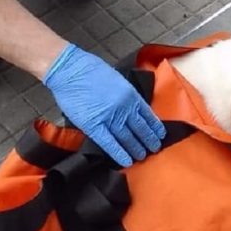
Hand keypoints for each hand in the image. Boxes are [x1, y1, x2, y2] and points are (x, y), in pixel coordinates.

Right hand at [43, 44, 165, 166]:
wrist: (70, 70)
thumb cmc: (91, 70)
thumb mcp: (117, 79)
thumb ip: (126, 94)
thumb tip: (132, 107)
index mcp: (131, 95)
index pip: (148, 115)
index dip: (154, 127)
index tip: (159, 135)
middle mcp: (124, 108)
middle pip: (140, 129)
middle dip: (148, 141)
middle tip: (154, 149)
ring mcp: (110, 118)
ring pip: (127, 138)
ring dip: (136, 149)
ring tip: (142, 156)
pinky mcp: (94, 126)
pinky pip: (109, 143)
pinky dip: (119, 153)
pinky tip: (126, 161)